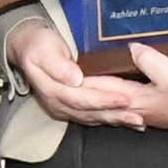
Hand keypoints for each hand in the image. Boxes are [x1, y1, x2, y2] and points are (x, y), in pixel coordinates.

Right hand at [8, 21, 138, 126]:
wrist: (28, 48)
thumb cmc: (39, 45)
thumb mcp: (44, 49)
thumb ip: (58, 64)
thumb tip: (75, 79)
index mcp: (51, 90)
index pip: (80, 98)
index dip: (103, 100)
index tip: (124, 99)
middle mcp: (58, 104)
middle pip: (90, 113)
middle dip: (115, 115)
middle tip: (139, 117)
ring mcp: (64, 109)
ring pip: (93, 118)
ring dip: (116, 121)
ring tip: (138, 122)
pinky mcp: (72, 108)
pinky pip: (94, 117)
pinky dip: (112, 119)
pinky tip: (128, 121)